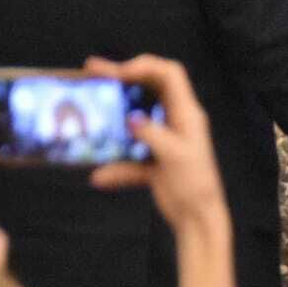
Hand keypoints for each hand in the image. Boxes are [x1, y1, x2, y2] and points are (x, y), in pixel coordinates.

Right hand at [87, 54, 227, 232]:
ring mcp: (163, 139)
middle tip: (93, 70)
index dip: (145, 66)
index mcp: (187, 114)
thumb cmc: (196, 185)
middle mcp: (175, 120)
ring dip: (113, 113)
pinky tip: (99, 177)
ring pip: (135, 117)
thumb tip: (131, 118)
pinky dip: (115, 164)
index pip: (169, 74)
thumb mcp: (175, 156)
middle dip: (122, 76)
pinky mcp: (153, 159)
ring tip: (89, 103)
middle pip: (148, 88)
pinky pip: (129, 153)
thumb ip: (153, 134)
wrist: (198, 220)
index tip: (119, 71)